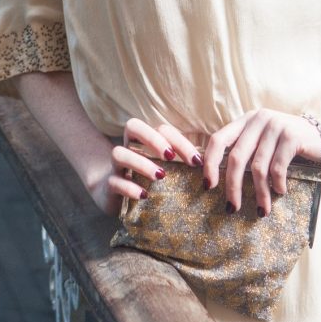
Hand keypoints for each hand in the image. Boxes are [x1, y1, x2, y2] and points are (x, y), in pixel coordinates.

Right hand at [87, 115, 203, 216]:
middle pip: (133, 126)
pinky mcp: (108, 185)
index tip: (196, 161)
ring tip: (160, 176)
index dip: (178, 140)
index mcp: (144, 139)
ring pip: (118, 153)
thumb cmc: (146, 178)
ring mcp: (115, 165)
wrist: (114, 194)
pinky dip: (129, 188)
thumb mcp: (164, 167)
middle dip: (153, 139)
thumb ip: (181, 162)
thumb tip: (212, 166)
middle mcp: (128, 146)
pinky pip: (114, 182)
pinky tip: (144, 195)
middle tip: (170, 157)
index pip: (160, 128)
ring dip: (141, 163)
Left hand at [202, 109, 320, 215]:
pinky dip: (277, 185)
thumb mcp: (264, 140)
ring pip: (258, 167)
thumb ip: (245, 150)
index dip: (210, 163)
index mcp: (246, 120)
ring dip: (259, 193)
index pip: (218, 139)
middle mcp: (258, 120)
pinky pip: (277, 168)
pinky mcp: (292, 137)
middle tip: (232, 207)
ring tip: (262, 209)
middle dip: (232, 186)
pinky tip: (280, 192)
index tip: (208, 185)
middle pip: (236, 157)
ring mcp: (275, 126)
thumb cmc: (289, 144)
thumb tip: (220, 178)